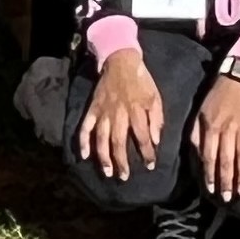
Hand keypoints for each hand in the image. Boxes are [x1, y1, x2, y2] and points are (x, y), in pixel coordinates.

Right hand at [78, 47, 160, 179]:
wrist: (121, 61)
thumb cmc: (141, 81)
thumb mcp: (155, 97)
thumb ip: (156, 119)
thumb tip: (155, 140)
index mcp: (137, 111)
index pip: (142, 137)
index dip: (146, 153)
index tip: (149, 165)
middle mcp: (119, 114)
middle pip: (119, 142)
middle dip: (122, 161)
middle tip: (124, 177)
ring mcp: (104, 112)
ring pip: (102, 138)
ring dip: (103, 157)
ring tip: (107, 172)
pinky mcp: (93, 109)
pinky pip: (86, 127)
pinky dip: (83, 141)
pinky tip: (84, 155)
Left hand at [190, 74, 239, 202]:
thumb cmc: (217, 96)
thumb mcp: (200, 112)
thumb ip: (196, 134)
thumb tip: (198, 156)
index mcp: (212, 127)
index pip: (210, 155)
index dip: (210, 174)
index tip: (211, 190)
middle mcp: (228, 129)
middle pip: (227, 159)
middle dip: (226, 180)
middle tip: (227, 197)